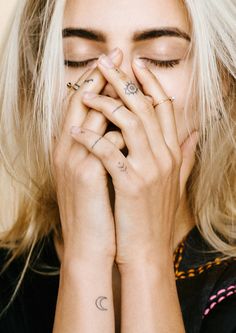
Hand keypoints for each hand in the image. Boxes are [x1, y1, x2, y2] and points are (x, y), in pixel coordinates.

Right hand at [52, 49, 124, 265]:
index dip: (94, 82)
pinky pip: (105, 139)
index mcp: (68, 149)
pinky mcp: (87, 173)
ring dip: (113, 94)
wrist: (89, 244)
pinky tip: (133, 122)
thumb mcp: (95, 176)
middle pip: (81, 101)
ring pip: (92, 114)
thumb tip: (117, 128)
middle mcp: (65, 149)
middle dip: (101, 76)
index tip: (112, 63)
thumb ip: (101, 149)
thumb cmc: (97, 209)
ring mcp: (74, 160)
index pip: (78, 106)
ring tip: (129, 76)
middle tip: (118, 54)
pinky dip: (120, 128)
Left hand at [71, 51, 198, 270]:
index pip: (164, 107)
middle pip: (145, 106)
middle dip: (124, 81)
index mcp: (171, 153)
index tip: (136, 64)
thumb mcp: (175, 182)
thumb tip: (194, 132)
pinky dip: (91, 138)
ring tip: (86, 94)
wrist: (148, 249)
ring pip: (129, 122)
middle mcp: (164, 156)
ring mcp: (149, 169)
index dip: (151, 82)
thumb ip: (186, 155)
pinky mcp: (131, 183)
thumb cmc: (155, 214)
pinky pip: (109, 151)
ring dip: (106, 104)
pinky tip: (76, 130)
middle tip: (106, 63)